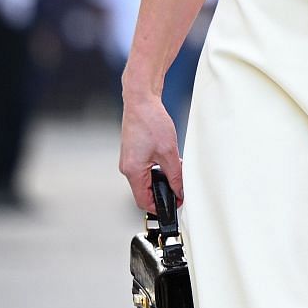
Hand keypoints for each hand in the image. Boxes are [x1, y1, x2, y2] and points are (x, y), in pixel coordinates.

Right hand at [119, 92, 182, 212]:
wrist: (141, 101)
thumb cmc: (150, 122)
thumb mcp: (168, 152)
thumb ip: (175, 175)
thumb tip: (179, 190)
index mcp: (132, 171)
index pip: (143, 200)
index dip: (159, 206)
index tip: (174, 205)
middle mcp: (127, 168)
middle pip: (145, 191)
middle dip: (162, 192)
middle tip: (180, 189)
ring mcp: (130, 160)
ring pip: (146, 179)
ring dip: (161, 179)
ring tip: (176, 173)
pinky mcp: (134, 153)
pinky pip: (145, 169)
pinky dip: (158, 169)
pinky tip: (169, 161)